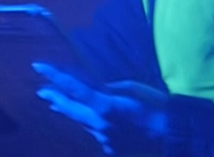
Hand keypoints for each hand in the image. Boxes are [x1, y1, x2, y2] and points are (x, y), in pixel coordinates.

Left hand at [33, 62, 168, 155]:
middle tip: (41, 91)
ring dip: (73, 112)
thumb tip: (92, 88)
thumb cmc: (156, 106)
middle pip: (70, 109)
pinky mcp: (111, 150)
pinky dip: (94, 125)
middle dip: (55, 98)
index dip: (54, 76)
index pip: (73, 88)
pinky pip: (98, 134)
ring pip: (83, 123)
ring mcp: (104, 140)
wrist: (175, 137)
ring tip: (58, 103)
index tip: (38, 65)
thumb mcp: (130, 88)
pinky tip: (95, 121)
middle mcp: (99, 125)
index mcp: (104, 106)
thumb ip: (106, 89)